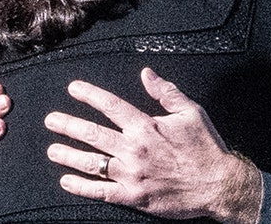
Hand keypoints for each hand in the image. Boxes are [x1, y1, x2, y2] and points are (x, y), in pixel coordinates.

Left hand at [44, 67, 262, 222]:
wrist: (220, 186)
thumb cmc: (206, 148)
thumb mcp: (191, 112)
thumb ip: (166, 92)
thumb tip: (146, 73)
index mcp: (147, 126)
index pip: (111, 106)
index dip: (89, 95)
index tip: (73, 88)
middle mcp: (135, 149)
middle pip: (93, 133)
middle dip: (68, 125)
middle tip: (50, 120)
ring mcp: (132, 174)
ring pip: (92, 162)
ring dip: (68, 155)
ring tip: (51, 150)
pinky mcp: (134, 197)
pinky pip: (101, 192)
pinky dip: (81, 187)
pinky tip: (66, 181)